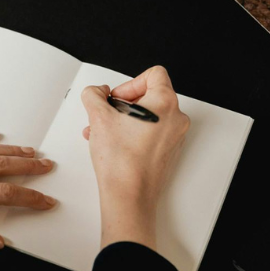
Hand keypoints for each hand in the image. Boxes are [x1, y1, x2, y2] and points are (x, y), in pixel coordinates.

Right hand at [81, 66, 189, 250]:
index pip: (154, 74)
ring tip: (104, 132)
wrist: (128, 196)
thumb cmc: (121, 162)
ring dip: (124, 120)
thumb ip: (94, 95)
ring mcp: (174, 137)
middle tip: (108, 115)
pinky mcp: (168, 152)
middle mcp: (176, 119)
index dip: (129, 83)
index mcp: (165, 103)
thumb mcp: (98, 117)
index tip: (117, 97)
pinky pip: (151, 133)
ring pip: (148, 116)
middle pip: (149, 95)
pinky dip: (133, 134)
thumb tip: (97, 93)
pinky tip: (113, 144)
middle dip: (123, 104)